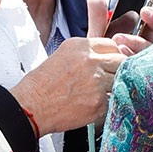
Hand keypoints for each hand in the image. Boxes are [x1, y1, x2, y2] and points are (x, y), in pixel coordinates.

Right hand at [12, 4, 127, 133]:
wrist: (31, 106)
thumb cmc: (41, 84)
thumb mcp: (62, 56)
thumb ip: (85, 53)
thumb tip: (104, 56)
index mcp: (80, 46)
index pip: (112, 45)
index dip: (113, 55)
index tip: (110, 63)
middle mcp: (90, 61)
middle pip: (122, 61)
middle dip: (119, 70)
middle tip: (109, 79)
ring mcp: (96, 82)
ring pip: (121, 80)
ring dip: (115, 87)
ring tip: (100, 93)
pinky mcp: (98, 102)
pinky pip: (115, 100)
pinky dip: (108, 103)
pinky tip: (95, 104)